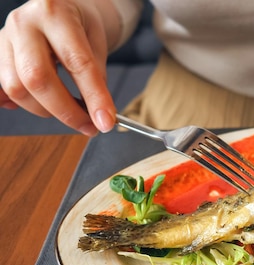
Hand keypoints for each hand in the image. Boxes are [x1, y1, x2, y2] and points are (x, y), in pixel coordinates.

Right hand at [0, 0, 119, 135]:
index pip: (77, 63)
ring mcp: (5, 37)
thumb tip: (100, 115)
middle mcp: (24, 23)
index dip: (94, 97)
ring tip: (69, 111)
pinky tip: (40, 105)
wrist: (59, 7)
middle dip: (66, 111)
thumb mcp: (97, 42)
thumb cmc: (80, 24)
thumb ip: (97, 76)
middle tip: (89, 126)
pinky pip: (2, 89)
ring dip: (46, 110)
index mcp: (56, 14)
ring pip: (17, 87)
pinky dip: (19, 104)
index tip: (106, 122)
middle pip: (37, 78)